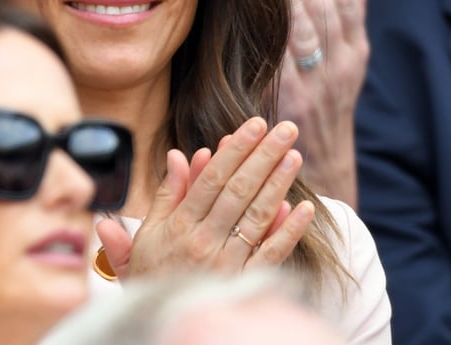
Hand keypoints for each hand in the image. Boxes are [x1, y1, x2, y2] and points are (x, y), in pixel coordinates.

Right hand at [97, 118, 314, 278]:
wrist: (162, 324)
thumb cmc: (153, 276)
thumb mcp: (147, 234)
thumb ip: (166, 195)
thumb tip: (180, 156)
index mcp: (179, 226)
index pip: (211, 179)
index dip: (234, 150)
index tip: (252, 126)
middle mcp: (204, 241)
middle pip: (238, 191)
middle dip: (262, 156)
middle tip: (284, 129)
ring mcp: (227, 263)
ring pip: (256, 217)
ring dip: (277, 184)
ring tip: (294, 155)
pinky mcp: (244, 284)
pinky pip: (270, 255)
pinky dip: (287, 232)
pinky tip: (303, 209)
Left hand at [277, 0, 370, 207]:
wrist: (319, 173)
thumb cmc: (326, 111)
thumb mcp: (347, 66)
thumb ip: (350, 20)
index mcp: (353, 58)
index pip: (346, 6)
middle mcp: (336, 71)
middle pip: (322, 13)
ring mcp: (310, 87)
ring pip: (300, 32)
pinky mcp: (283, 103)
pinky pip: (274, 61)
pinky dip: (264, 35)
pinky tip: (249, 12)